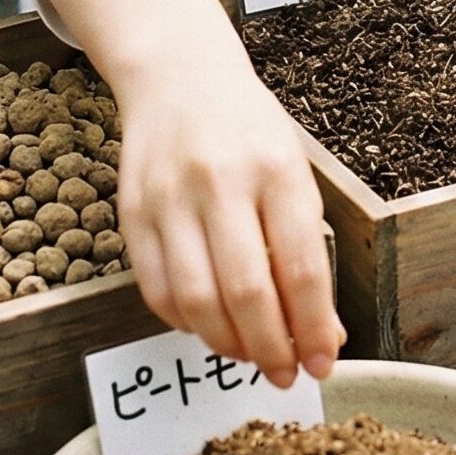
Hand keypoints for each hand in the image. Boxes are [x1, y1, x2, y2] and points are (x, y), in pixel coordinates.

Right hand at [114, 38, 344, 388]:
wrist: (180, 78)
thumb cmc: (251, 133)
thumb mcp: (295, 175)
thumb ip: (307, 250)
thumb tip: (323, 333)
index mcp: (276, 170)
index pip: (299, 266)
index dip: (311, 327)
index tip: (322, 365)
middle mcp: (221, 183)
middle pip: (246, 291)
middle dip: (271, 348)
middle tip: (285, 376)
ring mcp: (171, 199)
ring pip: (196, 299)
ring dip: (227, 344)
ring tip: (250, 356)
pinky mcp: (132, 213)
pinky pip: (157, 290)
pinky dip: (185, 323)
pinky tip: (209, 327)